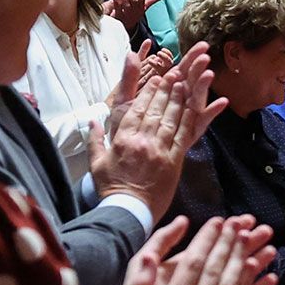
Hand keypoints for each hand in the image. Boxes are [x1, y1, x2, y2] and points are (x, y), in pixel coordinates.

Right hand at [93, 44, 215, 217]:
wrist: (128, 210)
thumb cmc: (111, 187)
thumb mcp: (96, 163)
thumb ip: (95, 140)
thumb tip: (92, 121)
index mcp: (123, 140)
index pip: (137, 110)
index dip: (147, 93)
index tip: (155, 79)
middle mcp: (143, 141)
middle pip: (156, 110)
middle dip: (165, 90)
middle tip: (174, 74)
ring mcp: (160, 151)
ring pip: (170, 119)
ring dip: (178, 100)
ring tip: (184, 84)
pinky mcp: (174, 161)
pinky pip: (183, 136)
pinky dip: (188, 120)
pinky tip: (193, 108)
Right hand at [97, 216, 279, 284]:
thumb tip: (150, 256)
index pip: (193, 263)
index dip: (207, 240)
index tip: (217, 222)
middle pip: (217, 269)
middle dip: (230, 242)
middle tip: (241, 222)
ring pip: (233, 284)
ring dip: (246, 259)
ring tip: (257, 239)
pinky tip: (268, 274)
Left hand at [102, 0, 157, 34]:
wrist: (127, 27)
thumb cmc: (135, 15)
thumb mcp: (143, 8)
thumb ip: (151, 1)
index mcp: (141, 8)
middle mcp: (135, 12)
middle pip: (134, 0)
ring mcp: (127, 15)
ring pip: (126, 5)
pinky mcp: (119, 18)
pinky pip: (118, 10)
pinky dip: (117, 4)